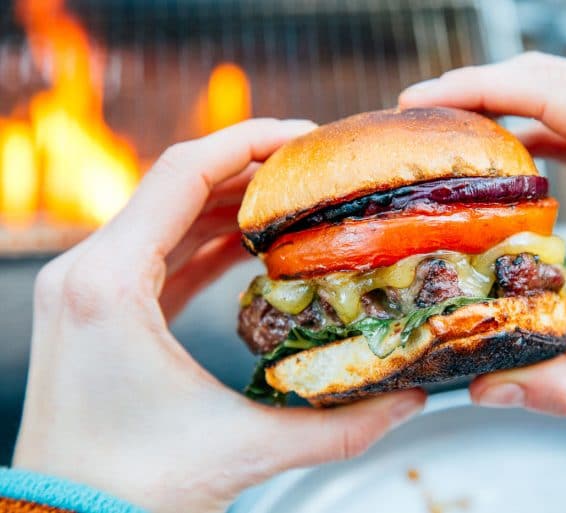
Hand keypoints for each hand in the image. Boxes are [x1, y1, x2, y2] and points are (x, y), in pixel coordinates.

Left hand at [13, 119, 425, 512]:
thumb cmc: (126, 491)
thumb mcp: (242, 451)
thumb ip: (336, 426)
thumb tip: (408, 400)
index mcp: (110, 283)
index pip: (182, 172)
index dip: (249, 141)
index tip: (304, 136)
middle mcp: (87, 272)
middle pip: (176, 185)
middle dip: (249, 170)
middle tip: (311, 170)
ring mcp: (88, 289)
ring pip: (166, 216)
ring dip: (229, 203)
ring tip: (291, 201)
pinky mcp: (100, 311)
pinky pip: (158, 254)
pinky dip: (206, 240)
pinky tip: (252, 245)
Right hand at [400, 52, 565, 414]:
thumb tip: (488, 392)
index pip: (550, 92)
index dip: (476, 88)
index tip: (417, 102)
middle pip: (547, 75)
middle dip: (473, 86)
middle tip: (412, 117)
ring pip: (558, 87)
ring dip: (497, 100)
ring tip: (442, 130)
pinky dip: (526, 125)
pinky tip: (495, 155)